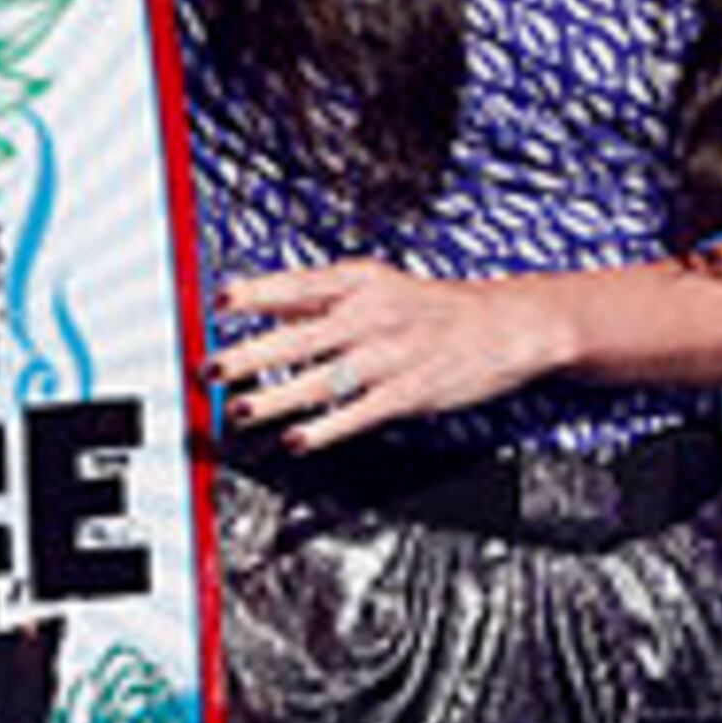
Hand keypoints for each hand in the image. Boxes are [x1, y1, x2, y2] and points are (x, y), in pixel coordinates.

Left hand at [207, 258, 572, 446]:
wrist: (510, 324)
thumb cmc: (441, 308)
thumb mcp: (382, 286)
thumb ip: (323, 298)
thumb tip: (264, 304)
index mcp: (363, 282)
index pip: (297, 284)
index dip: (254, 294)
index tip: (215, 304)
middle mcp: (374, 314)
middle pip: (300, 336)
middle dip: (250, 355)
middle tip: (211, 370)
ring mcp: (392, 354)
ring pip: (324, 378)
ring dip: (277, 397)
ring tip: (241, 411)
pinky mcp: (410, 391)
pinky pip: (358, 413)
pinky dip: (324, 429)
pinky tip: (296, 440)